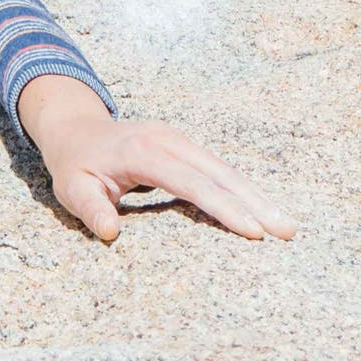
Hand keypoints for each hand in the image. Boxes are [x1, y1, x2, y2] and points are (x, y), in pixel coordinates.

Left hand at [18, 76, 295, 244]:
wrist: (74, 127)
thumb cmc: (74, 164)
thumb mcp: (72, 188)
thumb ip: (90, 209)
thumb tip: (109, 233)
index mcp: (144, 153)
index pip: (192, 183)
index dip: (224, 207)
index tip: (253, 231)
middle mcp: (168, 141)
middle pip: (220, 173)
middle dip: (256, 202)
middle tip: (288, 231)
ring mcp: (178, 140)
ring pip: (224, 169)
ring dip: (256, 196)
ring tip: (287, 225)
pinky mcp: (183, 146)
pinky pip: (217, 169)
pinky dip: (241, 189)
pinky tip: (262, 209)